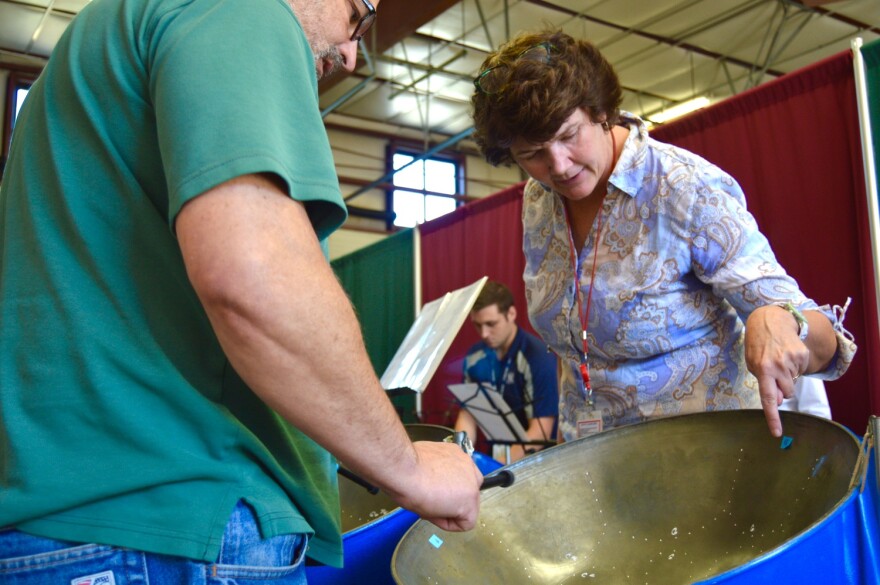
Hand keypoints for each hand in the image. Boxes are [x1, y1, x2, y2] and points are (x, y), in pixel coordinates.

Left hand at [388, 441, 481, 531]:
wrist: (404, 468)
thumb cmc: (413, 492)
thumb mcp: (430, 515)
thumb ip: (446, 515)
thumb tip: (444, 508)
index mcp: (469, 501)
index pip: (468, 521)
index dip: (451, 523)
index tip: (439, 517)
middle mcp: (473, 480)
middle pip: (471, 499)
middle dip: (455, 502)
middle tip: (437, 501)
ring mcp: (466, 462)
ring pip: (468, 479)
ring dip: (457, 484)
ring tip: (438, 483)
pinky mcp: (456, 450)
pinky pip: (458, 464)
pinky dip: (450, 468)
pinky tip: (435, 469)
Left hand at [744, 305, 810, 436]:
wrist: (771, 321)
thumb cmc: (758, 346)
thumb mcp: (753, 364)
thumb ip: (764, 383)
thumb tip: (777, 401)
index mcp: (762, 370)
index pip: (767, 399)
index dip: (772, 417)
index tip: (776, 433)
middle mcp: (778, 366)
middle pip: (786, 394)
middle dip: (781, 389)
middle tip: (774, 373)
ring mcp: (792, 360)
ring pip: (793, 384)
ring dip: (787, 377)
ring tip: (779, 360)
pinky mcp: (803, 355)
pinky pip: (800, 371)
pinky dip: (794, 367)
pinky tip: (786, 354)